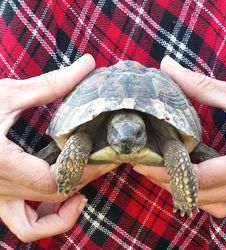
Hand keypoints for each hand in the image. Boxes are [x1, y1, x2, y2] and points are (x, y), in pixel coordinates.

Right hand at [0, 54, 116, 241]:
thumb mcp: (9, 93)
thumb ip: (52, 83)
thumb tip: (87, 63)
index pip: (53, 179)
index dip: (83, 170)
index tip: (103, 156)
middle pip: (52, 196)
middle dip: (83, 181)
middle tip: (102, 162)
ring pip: (31, 227)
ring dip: (62, 215)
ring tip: (81, 193)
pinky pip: (21, 223)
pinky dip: (44, 220)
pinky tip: (59, 199)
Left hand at [134, 56, 225, 217]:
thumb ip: (201, 86)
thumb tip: (166, 66)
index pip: (198, 179)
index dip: (166, 173)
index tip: (140, 163)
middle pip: (200, 196)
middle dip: (169, 183)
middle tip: (145, 165)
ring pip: (212, 205)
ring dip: (185, 192)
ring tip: (163, 171)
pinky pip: (225, 202)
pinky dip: (203, 194)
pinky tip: (191, 178)